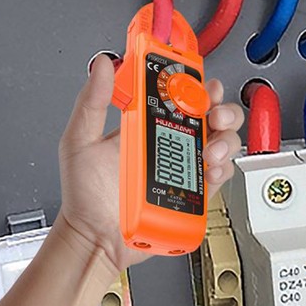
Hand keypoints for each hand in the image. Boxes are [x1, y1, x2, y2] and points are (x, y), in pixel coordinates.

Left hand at [59, 54, 243, 272]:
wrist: (95, 238)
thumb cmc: (85, 195)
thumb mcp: (80, 141)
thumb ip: (91, 102)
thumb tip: (101, 67)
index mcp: (145, 124)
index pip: (178, 94)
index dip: (194, 83)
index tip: (195, 81)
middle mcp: (169, 143)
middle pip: (210, 114)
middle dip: (221, 107)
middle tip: (213, 112)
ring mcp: (183, 167)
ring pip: (222, 141)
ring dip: (225, 138)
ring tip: (210, 149)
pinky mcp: (194, 193)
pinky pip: (220, 175)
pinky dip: (223, 169)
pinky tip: (210, 169)